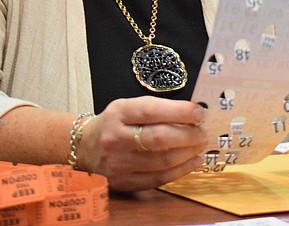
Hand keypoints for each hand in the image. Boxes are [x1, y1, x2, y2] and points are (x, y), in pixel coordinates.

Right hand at [78, 96, 206, 191]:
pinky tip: (191, 162)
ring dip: (188, 154)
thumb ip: (156, 109)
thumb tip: (192, 115)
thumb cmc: (114, 123)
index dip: (179, 112)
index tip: (198, 113)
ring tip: (199, 146)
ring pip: (162, 161)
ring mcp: (119, 163)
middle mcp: (115, 138)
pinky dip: (180, 171)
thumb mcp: (127, 107)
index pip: (151, 111)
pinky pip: (159, 178)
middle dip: (188, 136)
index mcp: (117, 114)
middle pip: (159, 139)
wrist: (85, 146)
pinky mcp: (124, 182)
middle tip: (202, 133)